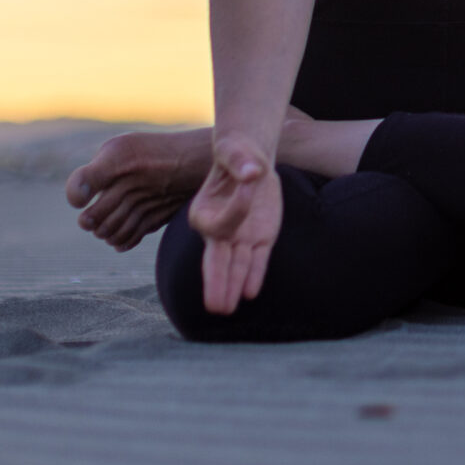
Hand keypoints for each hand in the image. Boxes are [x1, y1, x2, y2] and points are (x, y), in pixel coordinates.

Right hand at [188, 132, 281, 314]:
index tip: (250, 183)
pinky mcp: (260, 238)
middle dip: (216, 283)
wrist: (250, 162)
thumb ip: (241, 162)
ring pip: (235, 266)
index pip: (222, 222)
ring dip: (232, 287)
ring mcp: (239, 237)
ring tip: (226, 311)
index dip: (237, 209)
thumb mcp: (236, 153)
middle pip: (216, 260)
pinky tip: (250, 294)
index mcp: (203, 212)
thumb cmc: (237, 155)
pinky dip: (254, 275)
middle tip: (213, 308)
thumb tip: (252, 172)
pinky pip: (257, 260)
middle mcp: (218, 230)